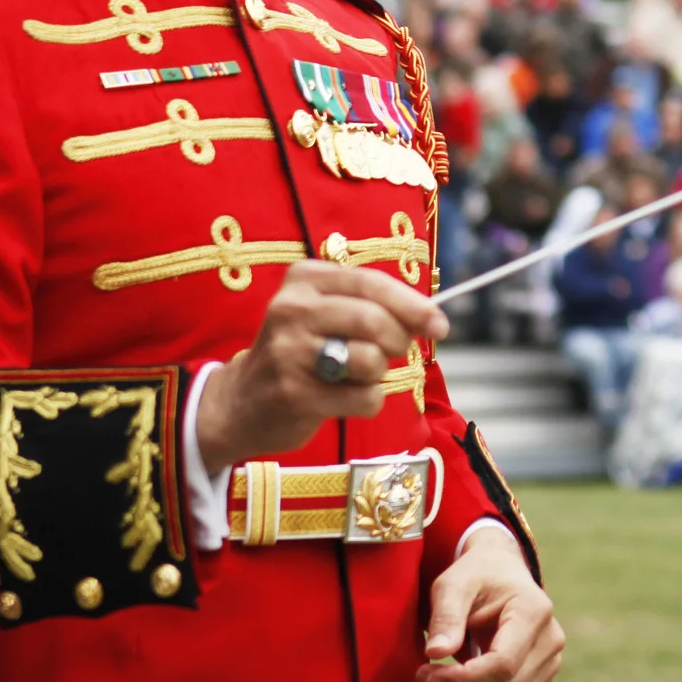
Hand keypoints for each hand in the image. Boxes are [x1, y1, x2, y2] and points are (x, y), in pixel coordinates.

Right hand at [196, 261, 447, 475]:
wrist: (240, 402)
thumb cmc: (300, 352)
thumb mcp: (326, 313)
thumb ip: (372, 307)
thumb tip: (431, 318)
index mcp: (304, 279)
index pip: (372, 283)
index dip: (413, 304)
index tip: (440, 324)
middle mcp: (292, 309)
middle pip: (374, 320)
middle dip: (398, 341)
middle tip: (393, 352)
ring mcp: (289, 352)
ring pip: (371, 360)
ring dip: (378, 374)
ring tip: (353, 376)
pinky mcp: (295, 394)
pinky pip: (364, 398)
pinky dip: (368, 401)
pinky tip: (341, 399)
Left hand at [420, 525, 563, 681]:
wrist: (501, 572)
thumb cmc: (476, 575)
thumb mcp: (454, 584)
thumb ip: (446, 616)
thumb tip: (436, 653)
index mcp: (534, 611)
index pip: (502, 664)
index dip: (461, 679)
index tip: (426, 672)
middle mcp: (550, 641)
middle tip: (423, 675)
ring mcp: (550, 663)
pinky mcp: (541, 680)